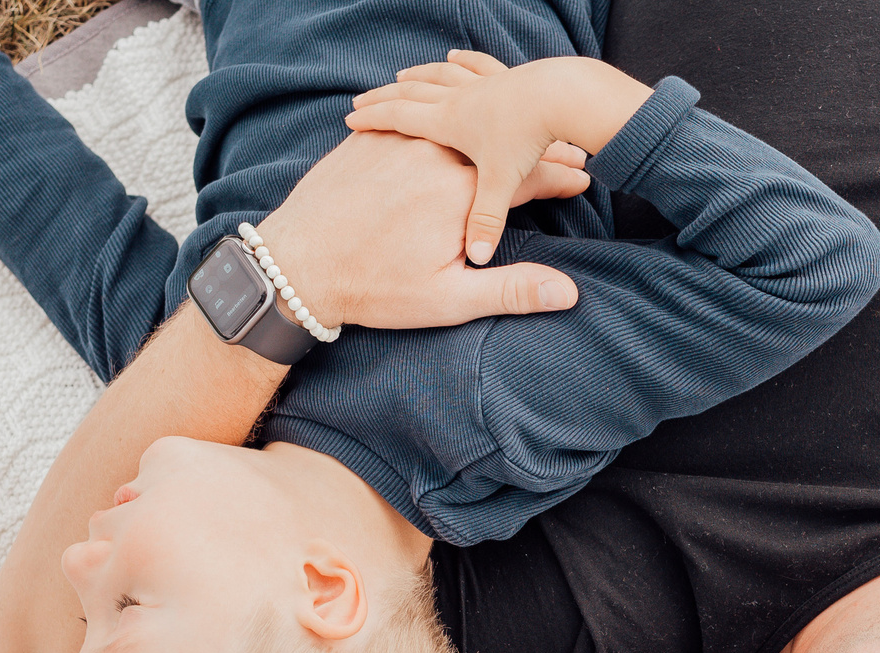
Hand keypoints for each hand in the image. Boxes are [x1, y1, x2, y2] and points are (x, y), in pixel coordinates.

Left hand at [256, 125, 587, 330]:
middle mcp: (434, 156)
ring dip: (487, 136)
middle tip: (558, 154)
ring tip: (510, 141)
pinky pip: (416, 125)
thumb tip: (568, 292)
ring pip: (457, 130)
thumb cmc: (373, 289)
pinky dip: (441, 129)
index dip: (560, 177)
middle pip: (496, 148)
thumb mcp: (449, 299)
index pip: (527, 177)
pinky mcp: (371, 137)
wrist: (297, 265)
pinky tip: (455, 133)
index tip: (582, 177)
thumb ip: (512, 290)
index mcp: (460, 193)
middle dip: (528, 152)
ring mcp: (399, 141)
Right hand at [346, 52, 655, 264]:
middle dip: (384, 97)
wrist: (560, 92)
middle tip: (364, 101)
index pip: (400, 118)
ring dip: (417, 77)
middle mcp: (457, 97)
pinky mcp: (505, 75)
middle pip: (412, 93)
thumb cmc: (527, 138)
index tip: (352, 120)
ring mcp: (481, 82)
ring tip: (403, 77)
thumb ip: (485, 220)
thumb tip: (477, 257)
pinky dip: (461, 62)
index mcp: (447, 123)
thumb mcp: (500, 184)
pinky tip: (456, 58)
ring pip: (439, 75)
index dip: (374, 119)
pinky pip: (474, 65)